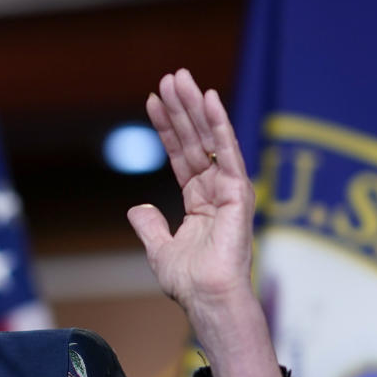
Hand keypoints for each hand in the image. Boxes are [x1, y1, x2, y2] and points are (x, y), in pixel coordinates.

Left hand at [129, 72, 300, 376]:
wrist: (207, 300)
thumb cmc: (189, 283)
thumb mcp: (160, 249)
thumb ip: (150, 226)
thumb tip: (137, 208)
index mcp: (200, 201)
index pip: (181, 155)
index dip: (167, 128)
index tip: (152, 101)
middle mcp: (216, 190)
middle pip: (195, 140)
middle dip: (180, 109)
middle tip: (169, 77)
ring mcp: (228, 189)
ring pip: (209, 139)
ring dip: (195, 107)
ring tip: (180, 78)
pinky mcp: (238, 192)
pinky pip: (228, 151)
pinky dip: (220, 124)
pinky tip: (209, 99)